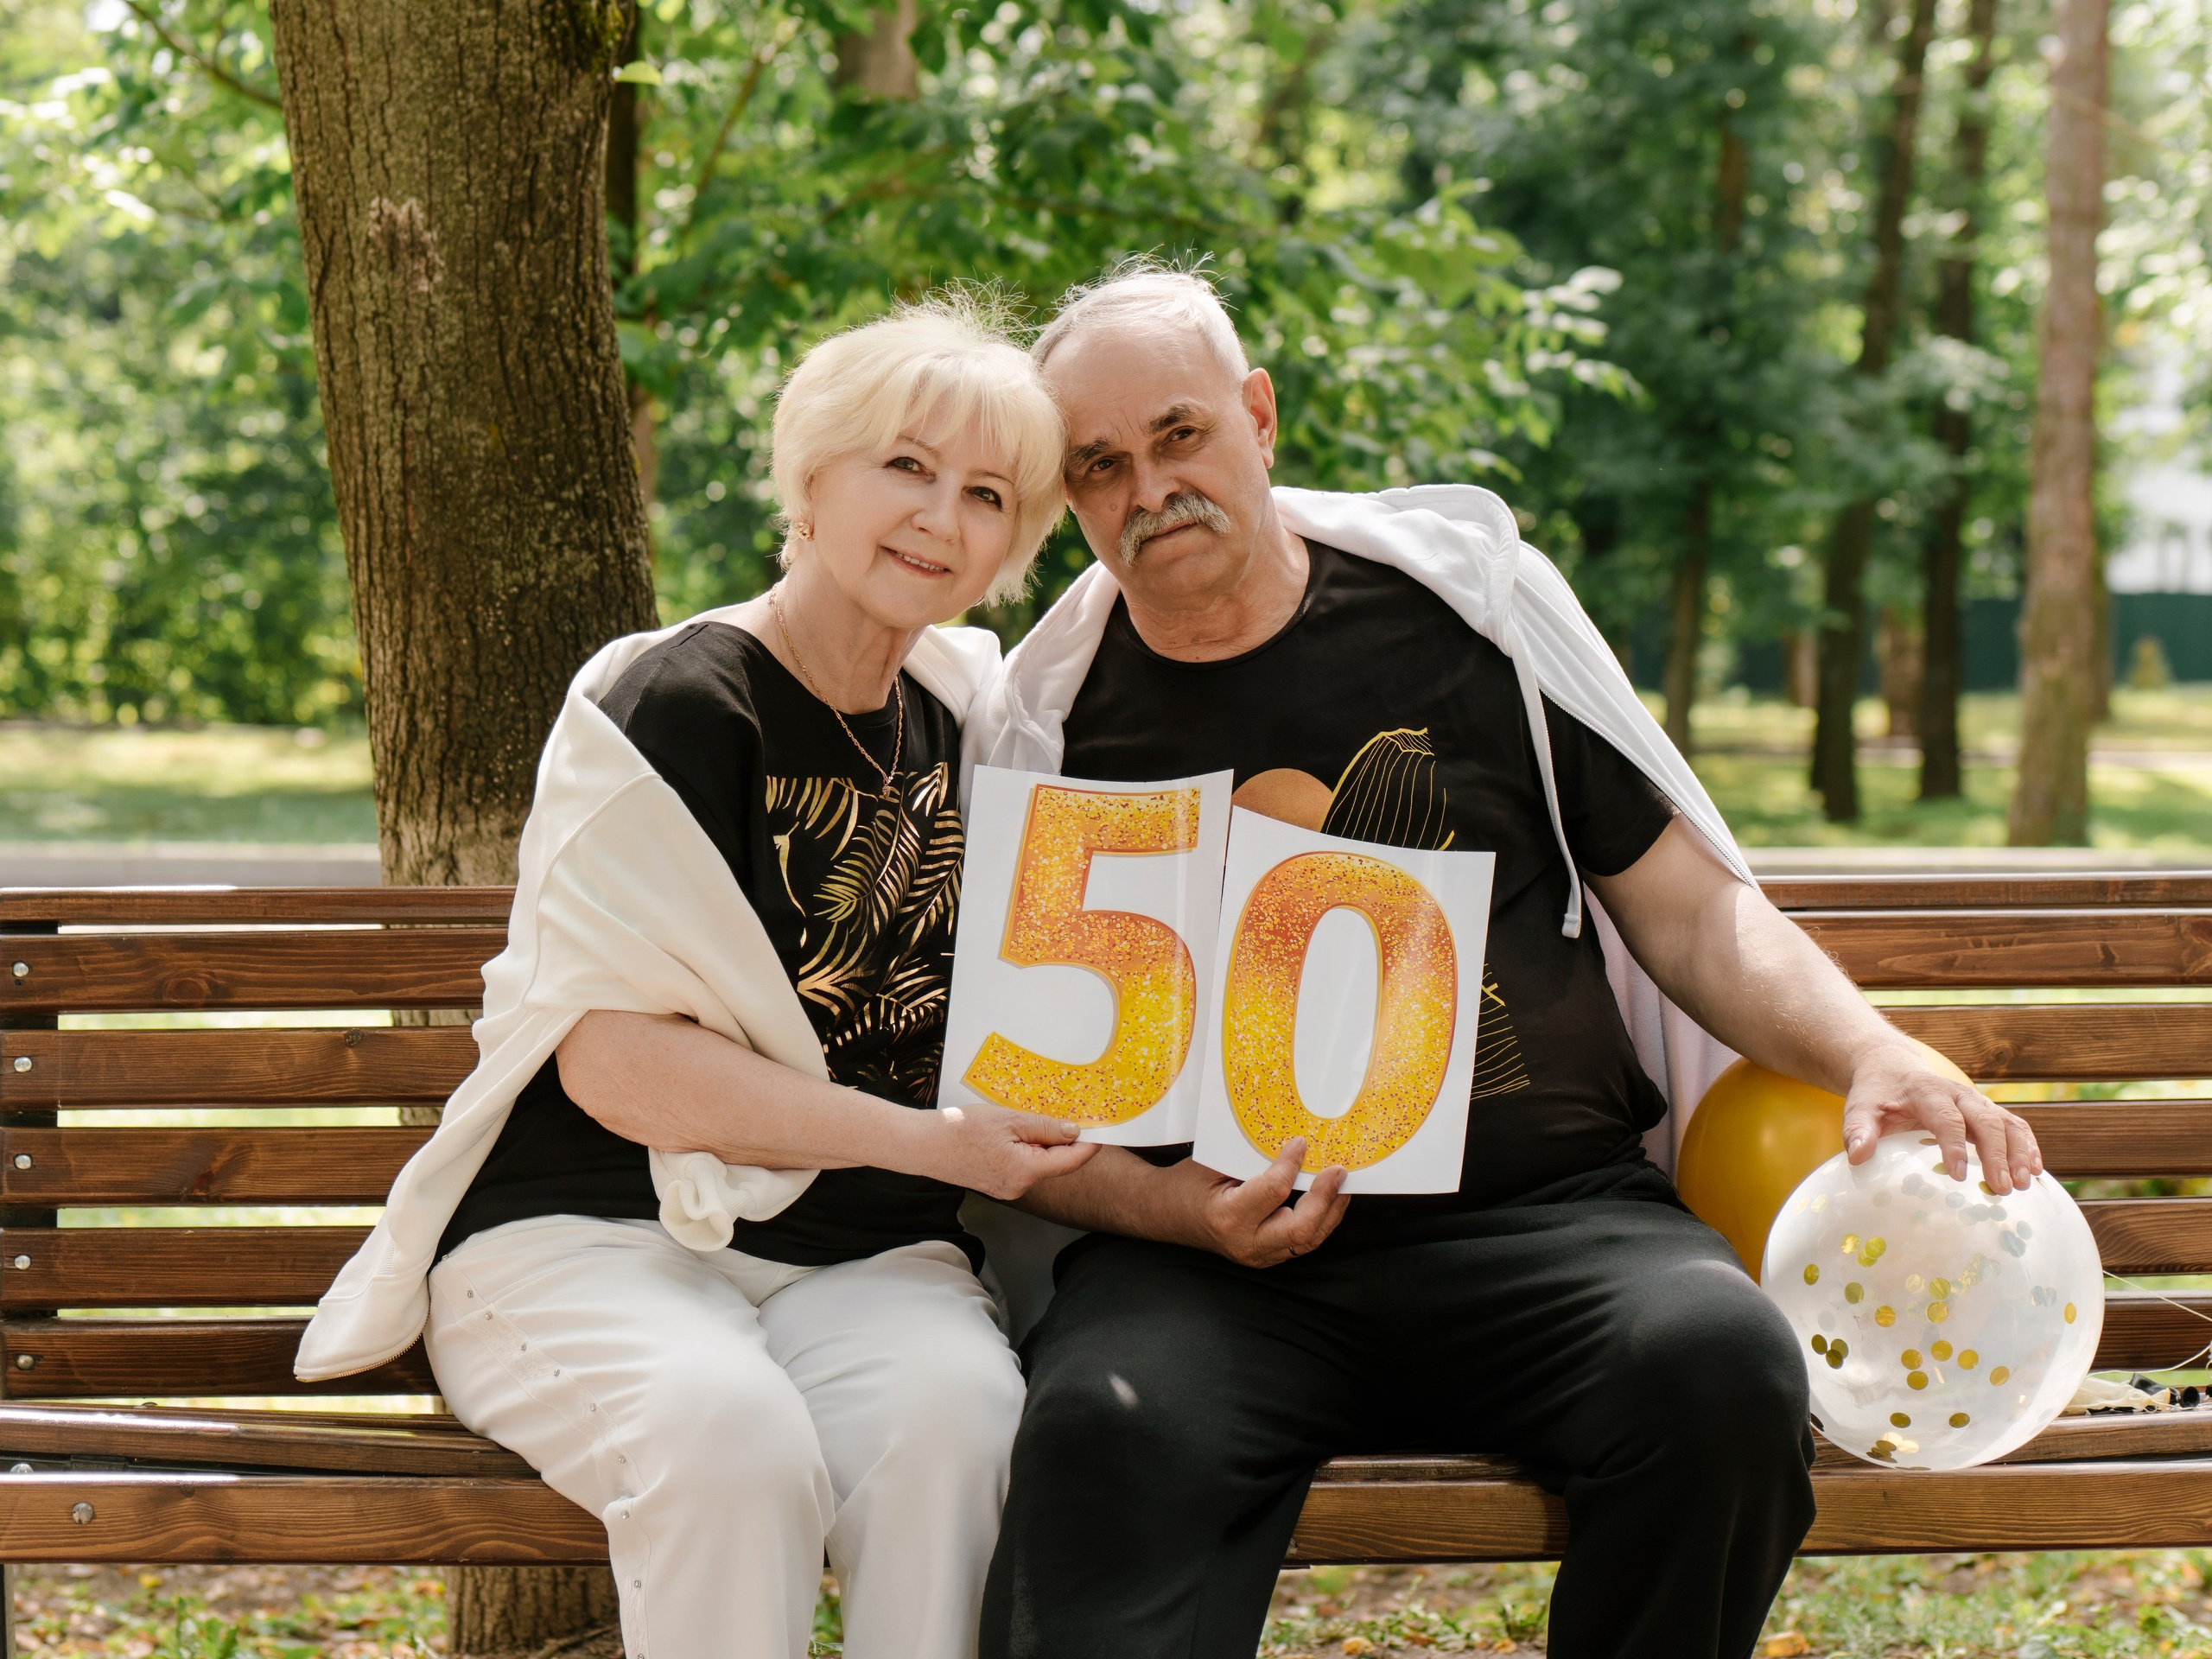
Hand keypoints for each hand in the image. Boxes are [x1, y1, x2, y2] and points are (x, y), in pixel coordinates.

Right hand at [916, 1102, 1099, 1200]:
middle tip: (1074, 1113)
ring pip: (1038, 1163)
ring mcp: (1007, 1188)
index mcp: (1026, 1171)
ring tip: (1040, 1116)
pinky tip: (1020, 1130)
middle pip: (1056, 1162)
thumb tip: (1075, 1131)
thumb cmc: (961, 1129)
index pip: (1071, 1160)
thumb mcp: (1009, 1120)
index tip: (1104, 1128)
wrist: (922, 1144)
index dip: (1090, 1144)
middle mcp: (1020, 1186)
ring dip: (1044, 1142)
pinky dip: (1028, 1148)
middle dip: (1065, 1139)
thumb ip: (1045, 1127)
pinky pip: (1022, 1165)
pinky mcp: (996, 1183)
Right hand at [1191, 1138, 1349, 1267]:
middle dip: (1325, 1198)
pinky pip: (1302, 1243)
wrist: (1164, 1213)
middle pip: (1301, 1228)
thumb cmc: (1185, 1184)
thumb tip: (1291, 1141)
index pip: (1274, 1191)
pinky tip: (1329, 1201)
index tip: (1302, 1142)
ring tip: (1342, 1185)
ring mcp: (1257, 1255)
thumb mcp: (1212, 1162)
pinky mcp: (1265, 1256)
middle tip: (1338, 1171)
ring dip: (1330, 1212)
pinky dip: (1320, 1221)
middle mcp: (1245, 1243)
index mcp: (1228, 1217)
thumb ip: (1250, 1157)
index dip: (1292, 1164)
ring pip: (1308, 1240)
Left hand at [1842, 1044, 2041, 1193]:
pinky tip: (2034, 1171)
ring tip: (2023, 1184)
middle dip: (1997, 1154)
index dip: (1954, 1146)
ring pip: (2006, 1122)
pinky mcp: (1986, 1111)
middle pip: (1985, 1121)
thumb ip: (1857, 1130)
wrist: (1891, 1068)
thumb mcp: (1859, 1108)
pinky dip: (2027, 1146)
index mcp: (1926, 1091)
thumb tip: (1858, 1156)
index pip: (1945, 1118)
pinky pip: (2014, 1125)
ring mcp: (1975, 1101)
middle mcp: (1957, 1093)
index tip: (1959, 1175)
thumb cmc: (1876, 1095)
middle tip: (2003, 1188)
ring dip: (2019, 1152)